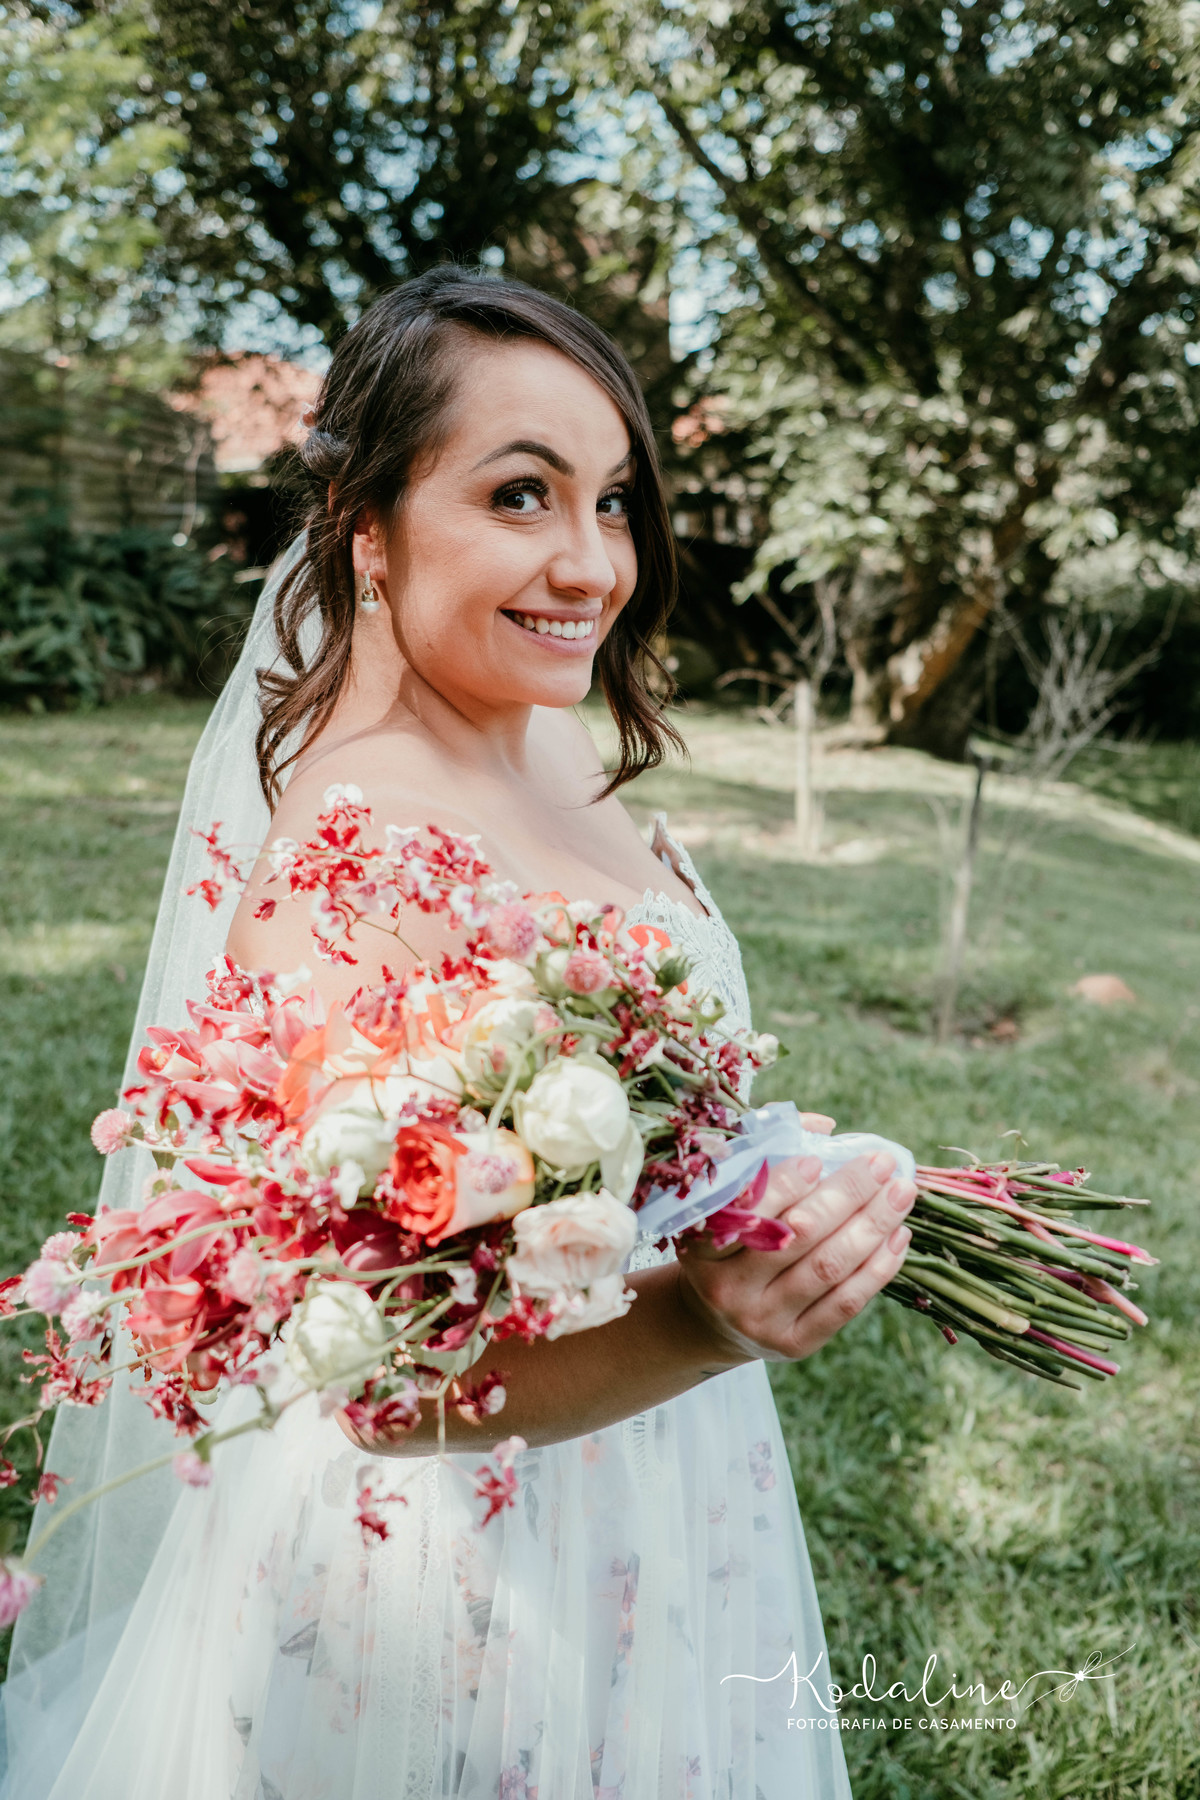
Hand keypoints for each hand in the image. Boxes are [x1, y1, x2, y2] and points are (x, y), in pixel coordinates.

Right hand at [674, 1150, 914, 1365]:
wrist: (711, 1319)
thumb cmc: (730, 1243)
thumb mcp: (727, 1206)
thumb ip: (764, 1160)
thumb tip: (823, 1127)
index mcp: (703, 1248)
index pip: (749, 1213)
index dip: (786, 1184)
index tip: (819, 1157)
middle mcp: (728, 1289)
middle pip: (799, 1236)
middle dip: (848, 1194)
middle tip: (883, 1164)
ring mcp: (762, 1321)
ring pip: (829, 1267)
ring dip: (873, 1225)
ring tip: (901, 1193)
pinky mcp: (794, 1345)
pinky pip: (846, 1304)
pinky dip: (879, 1268)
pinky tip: (898, 1236)